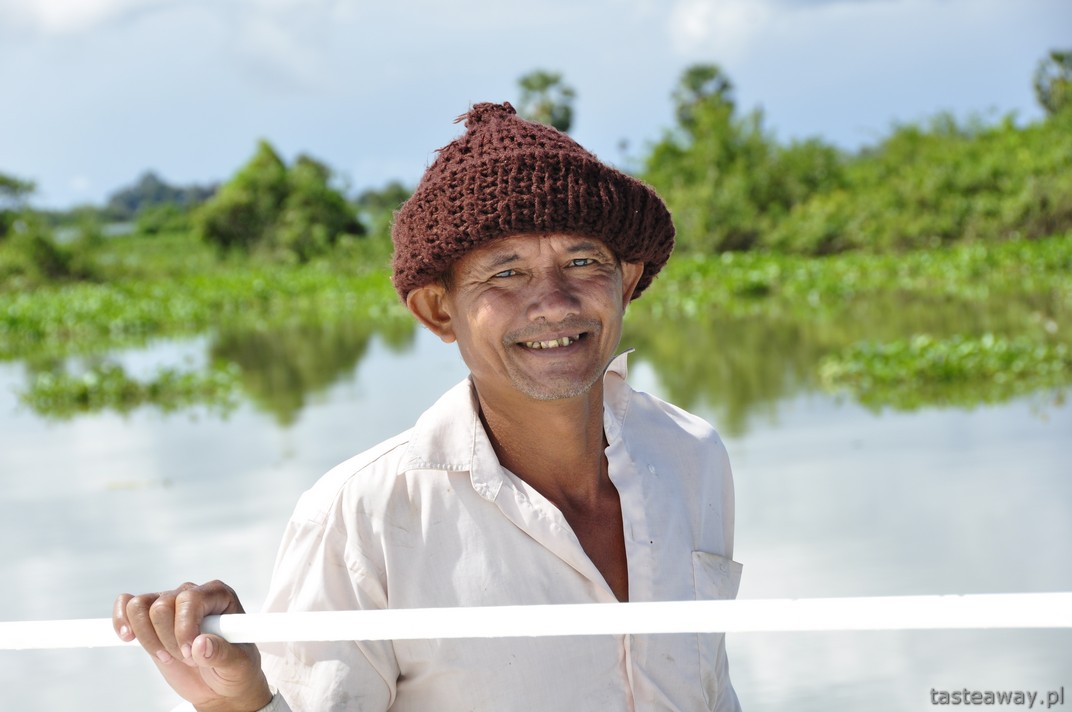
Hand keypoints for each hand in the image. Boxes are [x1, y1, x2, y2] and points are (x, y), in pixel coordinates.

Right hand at [113, 580, 272, 711]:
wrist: (220, 682)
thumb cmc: (236, 668)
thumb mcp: (238, 664)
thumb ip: (222, 653)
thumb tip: (200, 644)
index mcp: (219, 596)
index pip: (189, 599)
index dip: (184, 628)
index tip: (191, 654)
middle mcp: (192, 594)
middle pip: (161, 606)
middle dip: (168, 639)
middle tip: (185, 658)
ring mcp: (170, 605)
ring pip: (140, 606)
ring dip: (148, 638)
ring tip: (166, 656)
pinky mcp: (151, 621)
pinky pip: (128, 606)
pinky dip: (121, 620)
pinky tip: (128, 637)